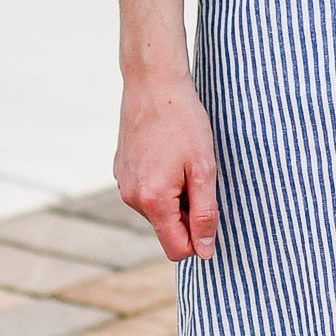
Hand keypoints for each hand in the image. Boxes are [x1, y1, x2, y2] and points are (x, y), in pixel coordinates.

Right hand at [115, 73, 219, 261]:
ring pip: (157, 210)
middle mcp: (131, 197)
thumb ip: (205, 214)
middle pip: (167, 229)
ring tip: (185, 163)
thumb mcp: (204, 169)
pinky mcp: (121, 170)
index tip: (213, 216)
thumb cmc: (184, 122)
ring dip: (176, 197)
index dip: (200, 242)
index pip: (177, 249)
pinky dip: (162, 183)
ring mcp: (123, 183)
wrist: (154, 84)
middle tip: (200, 177)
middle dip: (188, 214)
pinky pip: (146, 192)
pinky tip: (170, 155)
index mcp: (153, 200)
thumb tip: (205, 251)